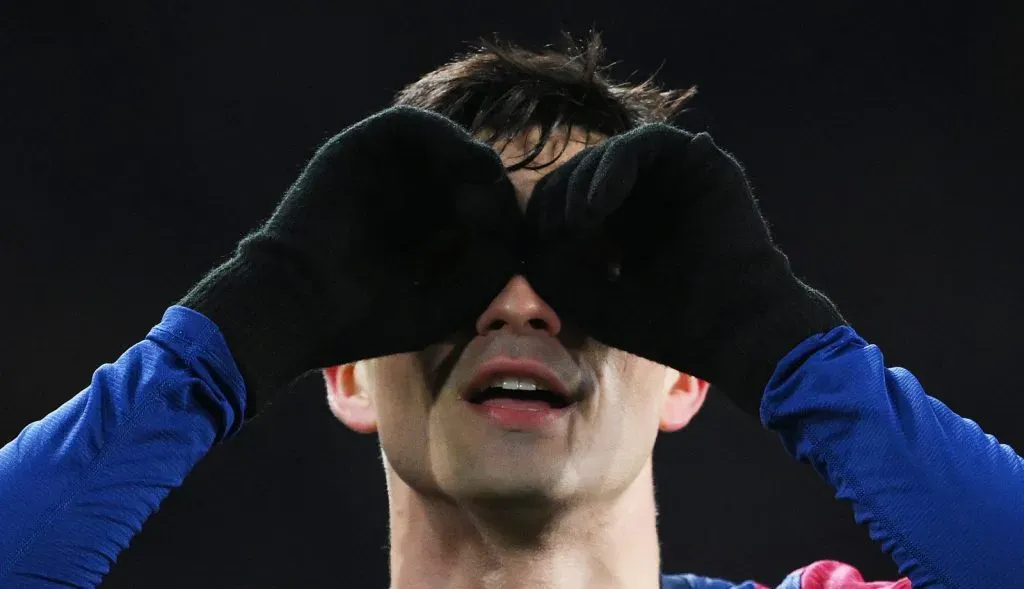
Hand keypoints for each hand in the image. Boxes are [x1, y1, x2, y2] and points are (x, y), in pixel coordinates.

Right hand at [180, 106, 521, 412]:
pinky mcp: (357, 149)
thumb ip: (487, 271)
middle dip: (490, 189)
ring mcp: (380, 172)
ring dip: (472, 158)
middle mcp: (404, 199)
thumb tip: (515, 238)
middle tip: (495, 216)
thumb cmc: (365, 319)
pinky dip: (443, 135)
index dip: (501, 218)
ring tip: (482, 187)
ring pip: (444, 145)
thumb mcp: (444, 304)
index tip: (507, 243)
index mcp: (422, 236)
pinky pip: (410, 124)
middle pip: (466, 174)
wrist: (298, 308)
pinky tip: (460, 163)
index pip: (478, 209)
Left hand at [524, 123, 842, 415]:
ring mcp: (675, 176)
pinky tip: (595, 207)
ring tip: (576, 223)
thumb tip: (525, 236)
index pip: (569, 200)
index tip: (531, 248)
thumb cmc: (671, 327)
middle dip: (557, 199)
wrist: (735, 333)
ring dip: (580, 183)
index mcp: (626, 226)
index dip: (543, 217)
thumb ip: (553, 269)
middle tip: (553, 234)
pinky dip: (612, 167)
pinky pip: (644, 143)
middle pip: (582, 172)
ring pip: (608, 153)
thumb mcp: (593, 301)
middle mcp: (650, 196)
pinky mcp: (699, 161)